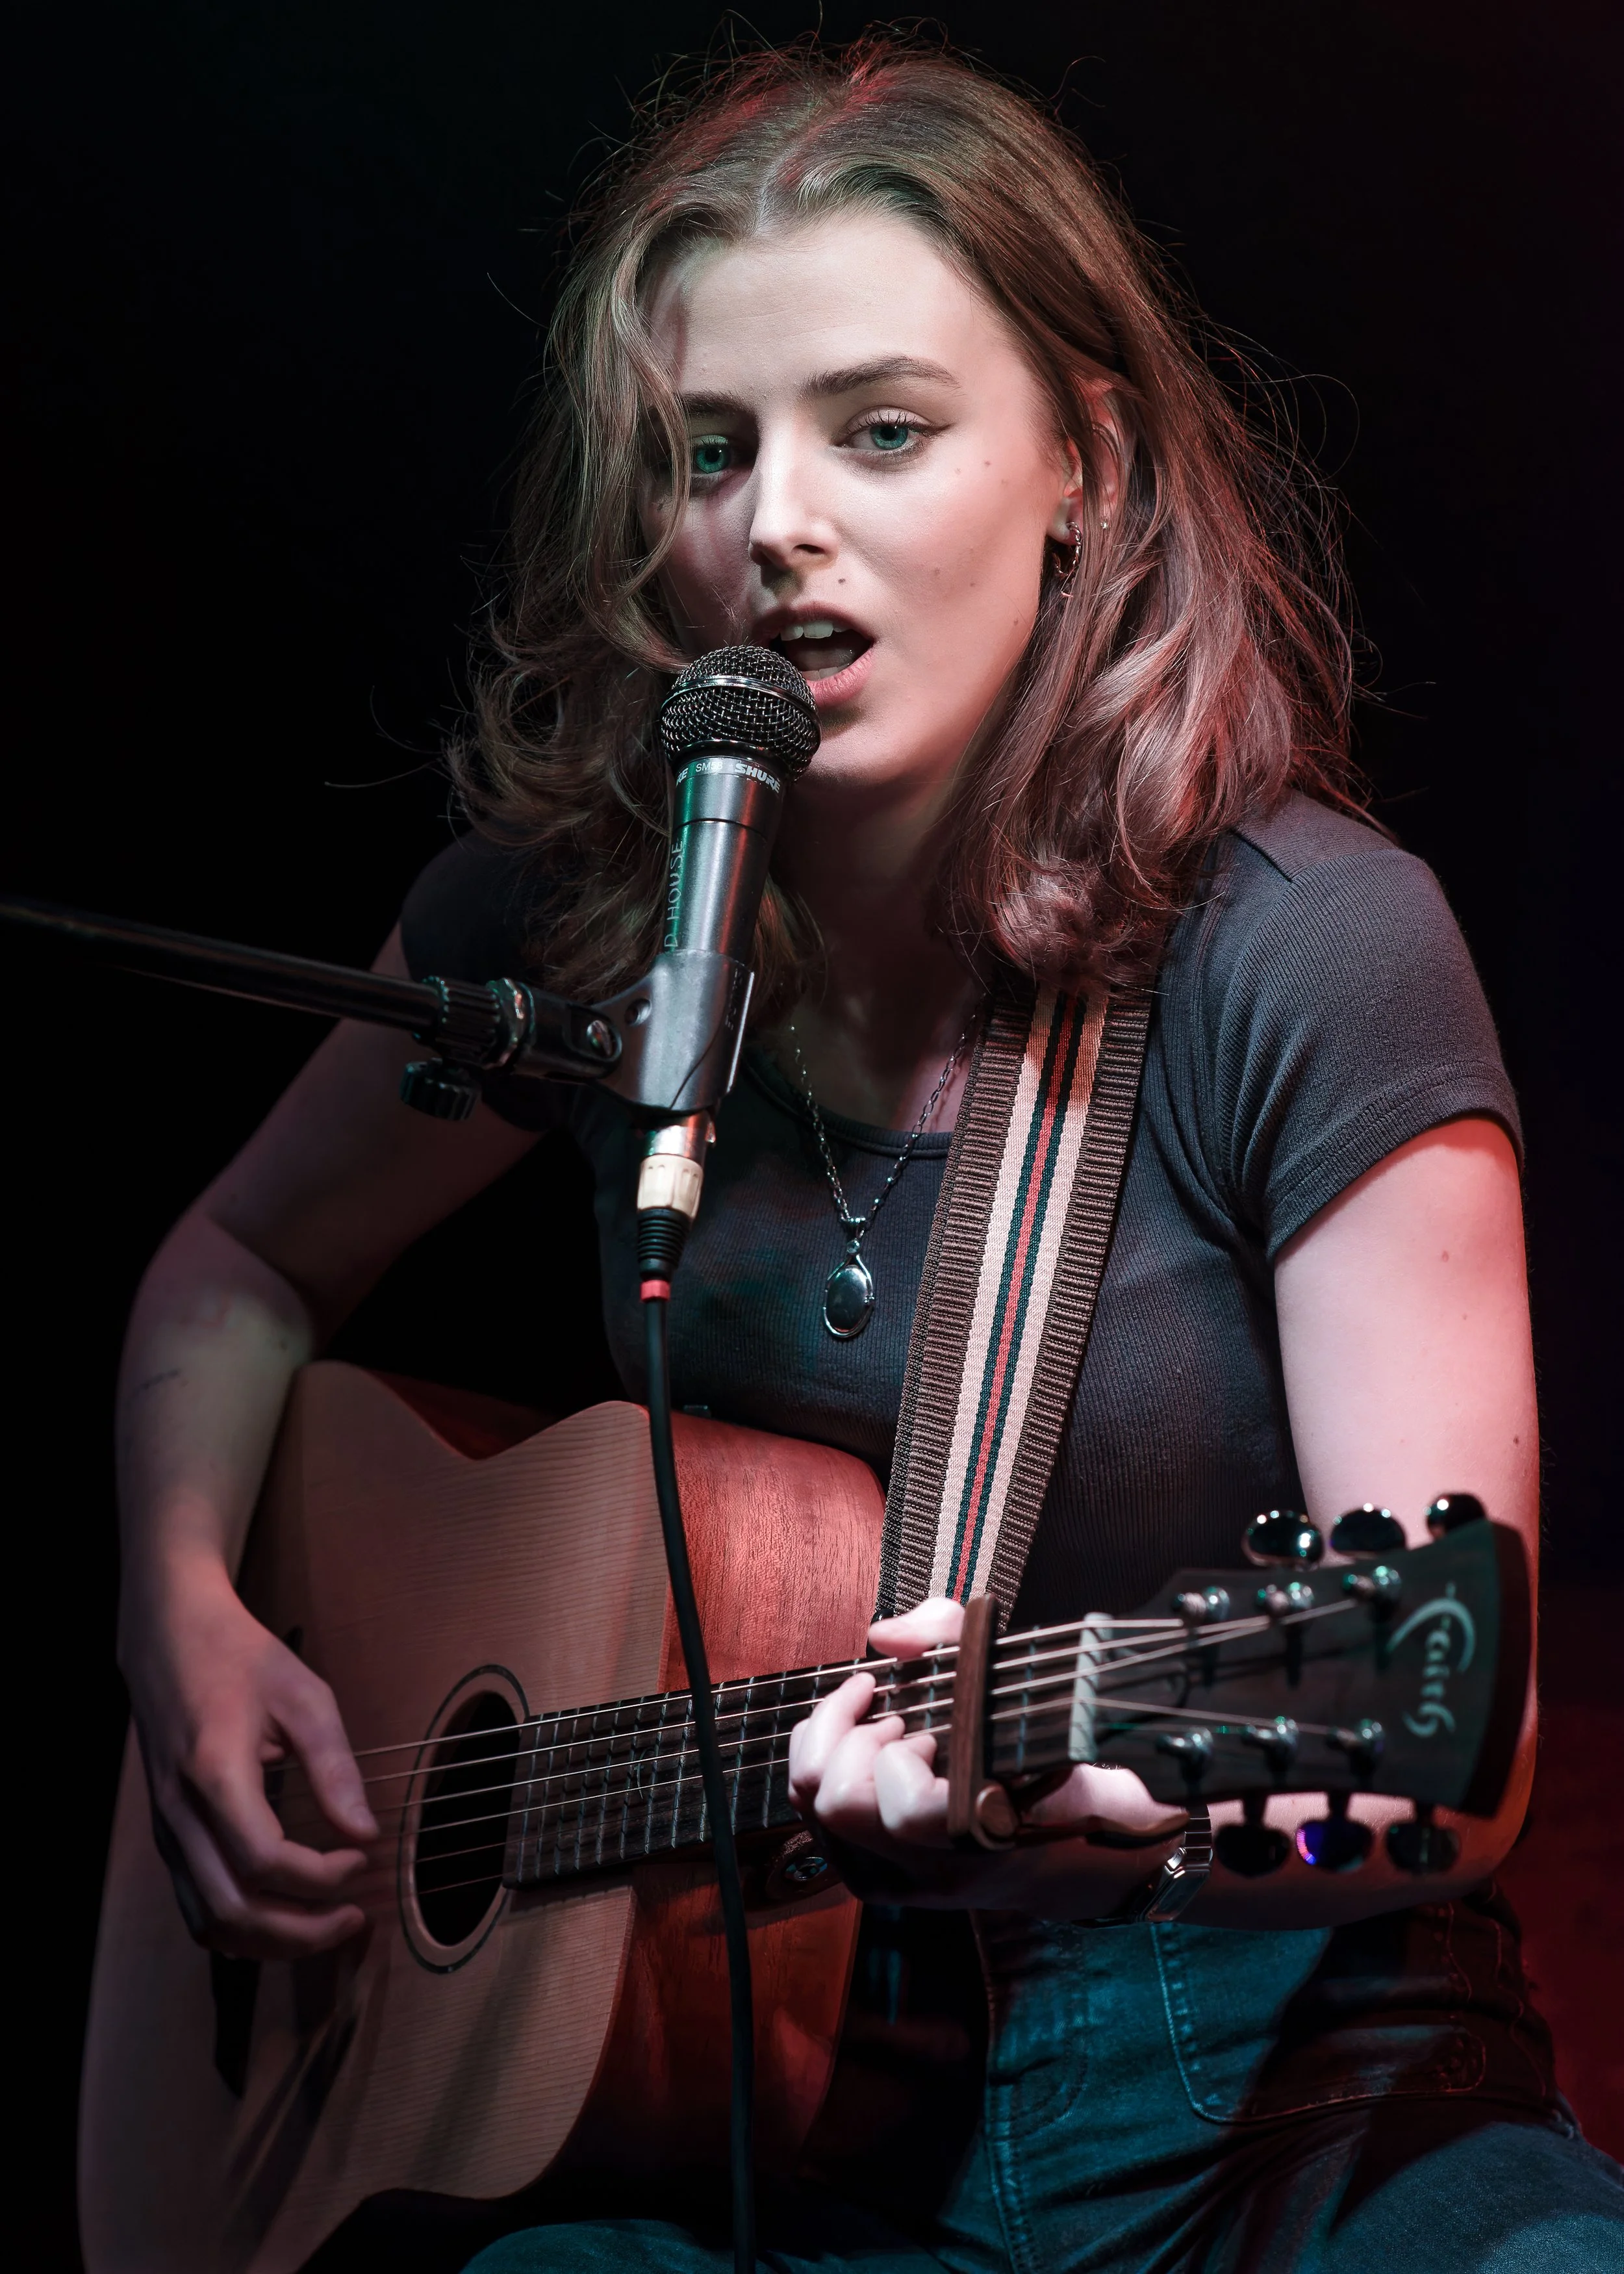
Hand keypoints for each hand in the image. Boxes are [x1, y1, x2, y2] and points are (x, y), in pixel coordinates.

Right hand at [121, 1561, 376, 1958]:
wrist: (169, 1640)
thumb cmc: (240, 1659)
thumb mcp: (303, 1696)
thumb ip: (334, 1767)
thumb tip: (365, 1832)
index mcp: (213, 1772)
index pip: (263, 1859)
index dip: (319, 1876)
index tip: (361, 1859)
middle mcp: (179, 1814)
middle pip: (233, 1909)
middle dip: (301, 1930)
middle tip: (354, 1916)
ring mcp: (167, 1832)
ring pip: (210, 1923)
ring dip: (272, 1941)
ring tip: (326, 1925)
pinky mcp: (168, 1838)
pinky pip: (197, 1908)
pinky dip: (242, 1929)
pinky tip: (285, 1916)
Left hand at [787, 1597, 1186, 1913]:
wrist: (1075, 1850)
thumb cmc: (1047, 1757)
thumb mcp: (1016, 1678)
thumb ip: (949, 1634)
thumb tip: (883, 1637)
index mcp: (980, 1833)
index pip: (908, 1812)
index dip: (902, 1756)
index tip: (929, 1728)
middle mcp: (932, 1870)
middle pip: (840, 1804)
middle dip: (854, 1740)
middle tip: (898, 1721)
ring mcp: (898, 1884)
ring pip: (816, 1811)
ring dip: (837, 1751)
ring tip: (885, 1734)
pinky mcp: (874, 1881)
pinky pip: (814, 1821)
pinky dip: (824, 1767)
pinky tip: (865, 1750)